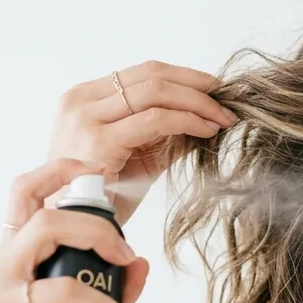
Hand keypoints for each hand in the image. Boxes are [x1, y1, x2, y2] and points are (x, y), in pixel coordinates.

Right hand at [0, 159, 147, 302]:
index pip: (22, 194)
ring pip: (67, 290)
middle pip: (47, 225)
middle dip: (99, 235)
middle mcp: (1, 275)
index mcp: (13, 258)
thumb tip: (143, 264)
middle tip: (127, 260)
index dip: (58, 171)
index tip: (97, 171)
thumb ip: (106, 288)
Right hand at [44, 60, 237, 225]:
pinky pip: (155, 120)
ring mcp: (86, 118)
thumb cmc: (105, 197)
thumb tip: (209, 114)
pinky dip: (187, 120)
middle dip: (197, 85)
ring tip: (224, 117)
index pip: (143, 73)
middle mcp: (80, 101)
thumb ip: (165, 132)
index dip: (186, 77)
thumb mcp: (138, 155)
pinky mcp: (99, 140)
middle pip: (151, 75)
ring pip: (155, 91)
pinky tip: (207, 130)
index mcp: (84, 99)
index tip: (217, 90)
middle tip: (228, 100)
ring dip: (198, 102)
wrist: (74, 229)